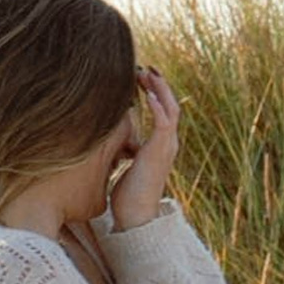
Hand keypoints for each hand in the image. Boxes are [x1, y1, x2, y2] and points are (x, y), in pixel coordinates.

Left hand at [111, 68, 180, 228]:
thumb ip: (125, 150)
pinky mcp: (160, 151)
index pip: (163, 111)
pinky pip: (164, 122)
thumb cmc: (128, 196)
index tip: (141, 78)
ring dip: (158, 89)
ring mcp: (167, 147)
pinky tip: (147, 93)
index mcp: (161, 145)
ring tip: (146, 72)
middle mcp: (168, 143)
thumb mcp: (127, 165)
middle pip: (170, 104)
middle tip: (145, 67)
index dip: (155, 92)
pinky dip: (157, 106)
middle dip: (158, 84)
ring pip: (170, 108)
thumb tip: (113, 141)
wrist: (135, 216)